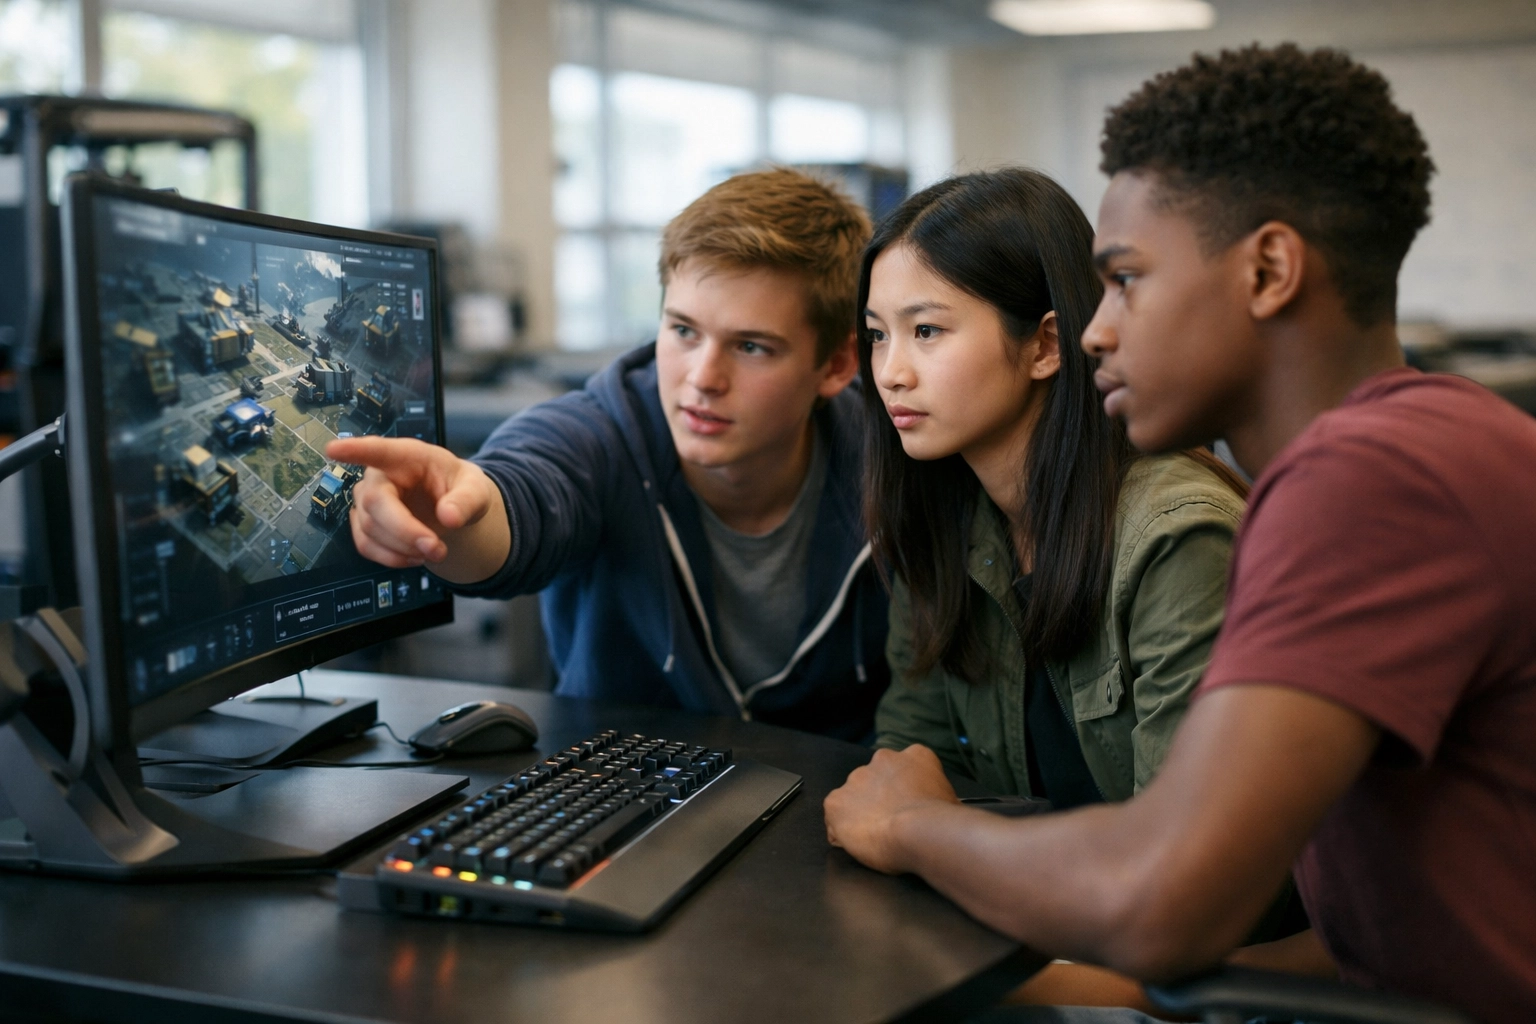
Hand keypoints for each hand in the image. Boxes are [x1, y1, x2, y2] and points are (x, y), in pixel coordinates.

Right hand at [326, 436, 504, 578]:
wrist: (451, 509)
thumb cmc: (459, 489)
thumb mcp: (476, 490)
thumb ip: (467, 501)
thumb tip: (449, 517)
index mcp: (407, 456)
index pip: (378, 450)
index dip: (354, 450)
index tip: (333, 449)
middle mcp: (380, 475)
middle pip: (376, 504)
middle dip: (406, 532)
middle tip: (437, 549)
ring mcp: (368, 500)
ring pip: (371, 530)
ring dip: (404, 549)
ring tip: (435, 551)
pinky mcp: (364, 524)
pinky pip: (366, 546)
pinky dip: (393, 558)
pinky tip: (415, 556)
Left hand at [823, 745, 958, 873]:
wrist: (920, 832)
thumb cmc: (941, 821)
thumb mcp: (950, 798)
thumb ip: (936, 794)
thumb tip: (941, 811)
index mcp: (915, 756)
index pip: (904, 769)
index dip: (904, 791)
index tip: (907, 807)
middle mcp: (883, 759)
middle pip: (876, 780)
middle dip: (879, 799)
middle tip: (891, 823)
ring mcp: (856, 779)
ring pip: (854, 798)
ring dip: (861, 813)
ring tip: (876, 836)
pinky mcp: (836, 801)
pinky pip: (834, 817)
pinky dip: (842, 830)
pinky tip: (859, 843)